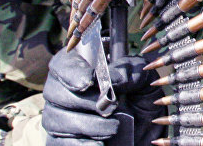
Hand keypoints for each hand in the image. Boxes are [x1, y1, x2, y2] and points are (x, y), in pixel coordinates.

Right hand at [42, 49, 165, 145]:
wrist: (147, 131)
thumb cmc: (140, 99)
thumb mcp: (143, 81)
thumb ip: (128, 71)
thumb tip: (111, 79)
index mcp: (82, 69)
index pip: (62, 64)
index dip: (71, 72)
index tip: (88, 82)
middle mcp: (65, 91)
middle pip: (54, 92)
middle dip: (82, 101)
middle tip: (109, 109)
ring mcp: (60, 116)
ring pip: (56, 119)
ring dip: (85, 124)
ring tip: (112, 128)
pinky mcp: (62, 139)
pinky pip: (59, 142)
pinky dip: (80, 144)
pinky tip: (99, 144)